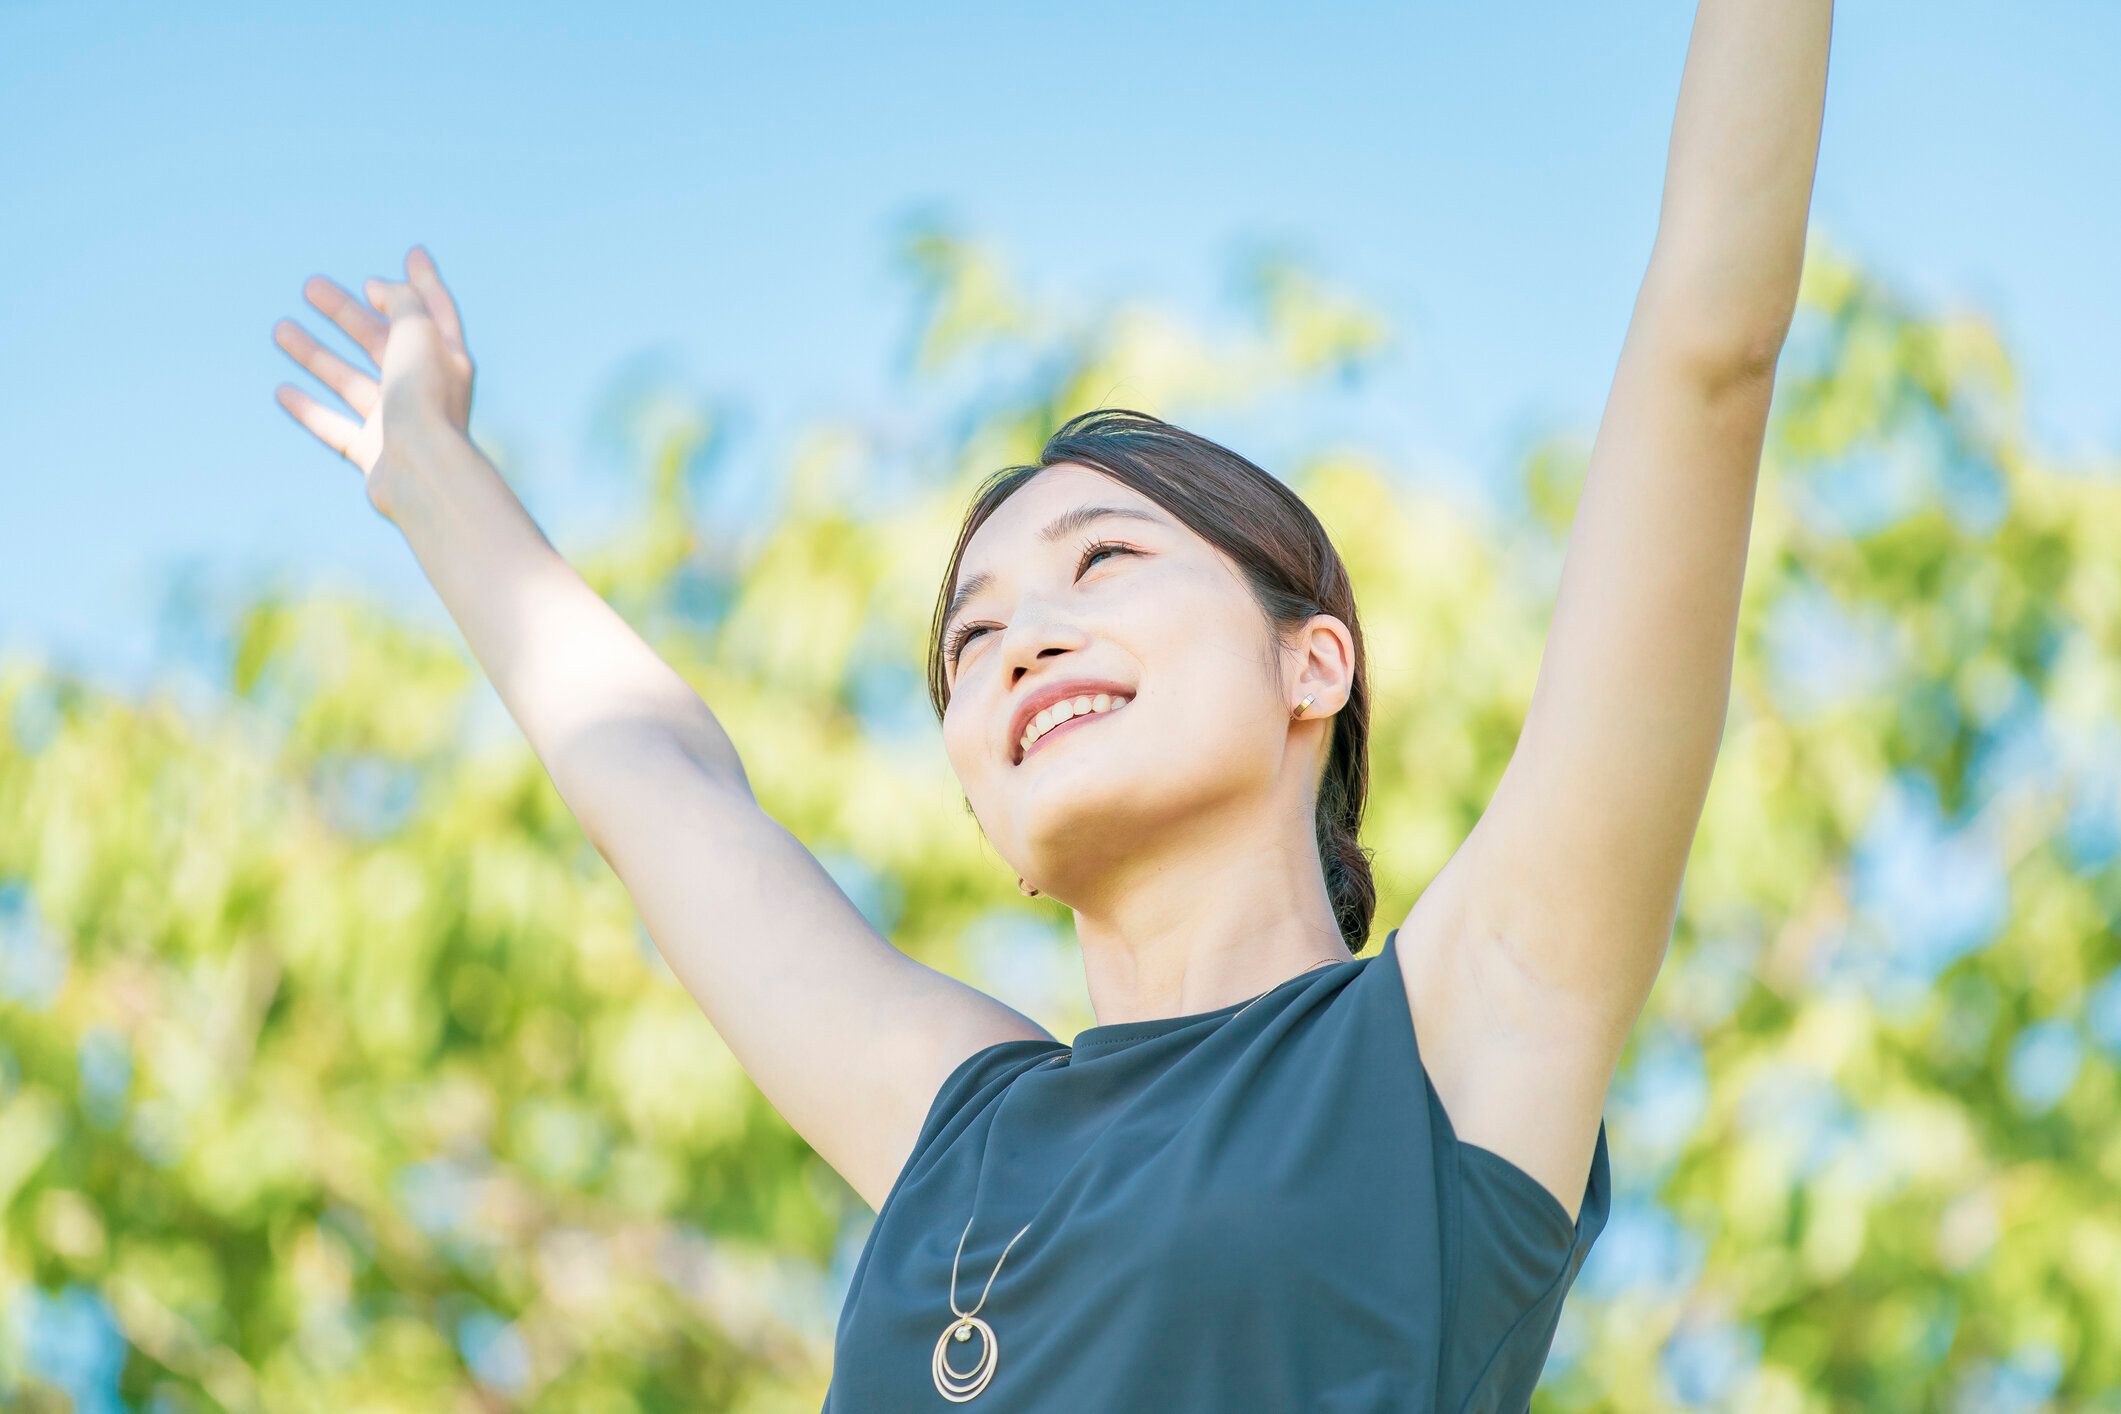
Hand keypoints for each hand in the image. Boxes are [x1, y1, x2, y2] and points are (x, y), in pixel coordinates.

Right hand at [272, 244, 475, 519]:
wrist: (423, 472)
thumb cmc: (423, 397)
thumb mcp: (417, 332)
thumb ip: (401, 302)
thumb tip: (382, 289)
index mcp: (446, 358)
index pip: (435, 310)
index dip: (423, 281)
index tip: (413, 254)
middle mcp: (424, 388)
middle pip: (382, 341)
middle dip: (347, 312)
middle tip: (310, 285)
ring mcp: (398, 422)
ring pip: (351, 381)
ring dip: (316, 354)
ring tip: (279, 328)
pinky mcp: (374, 454)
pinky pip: (335, 426)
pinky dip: (310, 409)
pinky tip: (282, 390)